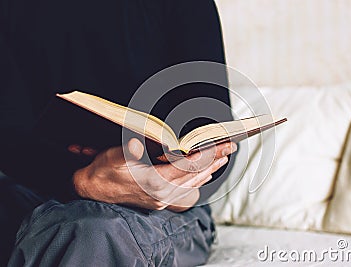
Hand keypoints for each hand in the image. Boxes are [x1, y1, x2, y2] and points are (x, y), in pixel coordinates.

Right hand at [73, 138, 236, 210]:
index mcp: (154, 181)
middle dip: (214, 160)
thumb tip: (138, 144)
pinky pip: (185, 190)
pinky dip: (197, 180)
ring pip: (192, 183)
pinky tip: (204, 174)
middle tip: (230, 148)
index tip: (223, 144)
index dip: (207, 153)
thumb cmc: (103, 170)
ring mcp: (162, 199)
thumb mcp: (113, 157)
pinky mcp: (160, 200)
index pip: (189, 165)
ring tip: (223, 159)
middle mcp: (162, 193)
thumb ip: (128, 151)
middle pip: (195, 174)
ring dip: (209, 170)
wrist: (92, 190)